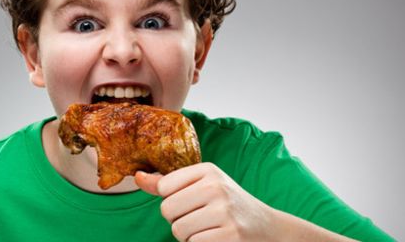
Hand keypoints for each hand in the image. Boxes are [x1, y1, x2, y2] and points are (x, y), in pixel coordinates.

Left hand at [135, 163, 274, 241]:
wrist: (268, 227)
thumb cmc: (227, 204)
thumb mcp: (201, 186)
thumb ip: (167, 183)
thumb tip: (137, 177)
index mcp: (207, 170)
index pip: (164, 186)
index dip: (171, 200)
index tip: (189, 201)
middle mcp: (216, 186)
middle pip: (167, 210)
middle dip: (177, 220)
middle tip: (198, 218)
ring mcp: (224, 211)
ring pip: (178, 230)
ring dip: (188, 235)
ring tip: (207, 228)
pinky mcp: (230, 235)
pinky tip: (215, 238)